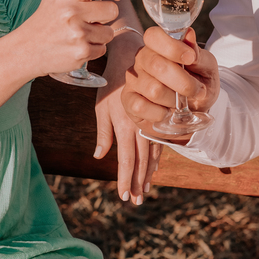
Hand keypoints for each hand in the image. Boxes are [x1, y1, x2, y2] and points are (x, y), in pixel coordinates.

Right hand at [14, 0, 126, 78]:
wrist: (27, 49)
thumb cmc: (46, 15)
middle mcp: (72, 12)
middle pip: (113, 11)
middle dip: (104, 15)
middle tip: (89, 17)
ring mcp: (77, 34)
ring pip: (109, 32)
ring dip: (99, 34)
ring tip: (80, 31)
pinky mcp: (80, 54)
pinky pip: (102, 49)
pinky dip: (93, 49)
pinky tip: (77, 44)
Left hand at [93, 29, 161, 203]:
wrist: (132, 59)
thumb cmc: (111, 83)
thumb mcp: (101, 106)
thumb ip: (102, 133)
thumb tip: (99, 156)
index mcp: (125, 125)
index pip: (126, 159)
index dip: (125, 179)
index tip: (124, 195)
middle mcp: (140, 126)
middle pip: (141, 162)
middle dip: (138, 182)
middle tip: (136, 200)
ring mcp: (151, 121)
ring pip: (152, 154)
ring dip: (148, 173)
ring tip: (144, 190)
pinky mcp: (158, 116)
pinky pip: (159, 141)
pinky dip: (156, 158)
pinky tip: (154, 168)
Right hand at [123, 27, 219, 136]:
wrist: (194, 110)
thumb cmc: (198, 83)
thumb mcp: (206, 68)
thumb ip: (198, 54)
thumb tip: (189, 34)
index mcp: (158, 45)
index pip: (154, 36)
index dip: (172, 47)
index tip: (191, 58)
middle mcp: (142, 59)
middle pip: (156, 65)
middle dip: (183, 82)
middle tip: (197, 91)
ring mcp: (133, 79)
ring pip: (153, 89)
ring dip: (174, 100)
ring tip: (181, 103)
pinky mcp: (128, 100)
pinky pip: (140, 106)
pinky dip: (159, 113)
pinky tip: (166, 112)